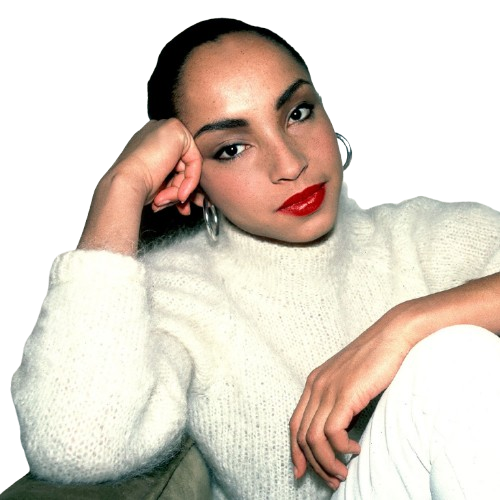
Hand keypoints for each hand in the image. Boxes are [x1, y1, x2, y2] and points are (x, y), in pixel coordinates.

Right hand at [78, 119, 202, 253]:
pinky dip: (190, 181)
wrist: (125, 184)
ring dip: (179, 189)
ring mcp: (166, 129)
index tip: (172, 204)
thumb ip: (171, 182)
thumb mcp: (157, 183)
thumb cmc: (135, 186)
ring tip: (163, 200)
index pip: (173, 166)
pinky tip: (179, 193)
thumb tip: (184, 194)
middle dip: (178, 189)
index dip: (175, 187)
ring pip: (188, 166)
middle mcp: (157, 132)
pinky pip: (195, 160)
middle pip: (182, 166)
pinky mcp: (177, 131)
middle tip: (166, 203)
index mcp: (148, 143)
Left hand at [289, 307, 412, 489]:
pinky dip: (341, 448)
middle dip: (313, 463)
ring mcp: (328, 389)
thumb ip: (340, 404)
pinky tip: (355, 449)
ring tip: (343, 471)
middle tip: (332, 480)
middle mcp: (316, 386)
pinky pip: (332, 432)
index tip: (302, 472)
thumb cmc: (376, 360)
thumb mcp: (350, 383)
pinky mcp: (345, 393)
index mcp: (314, 383)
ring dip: (328, 462)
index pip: (295, 423)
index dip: (296, 451)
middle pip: (301, 435)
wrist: (393, 336)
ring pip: (314, 438)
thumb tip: (340, 432)